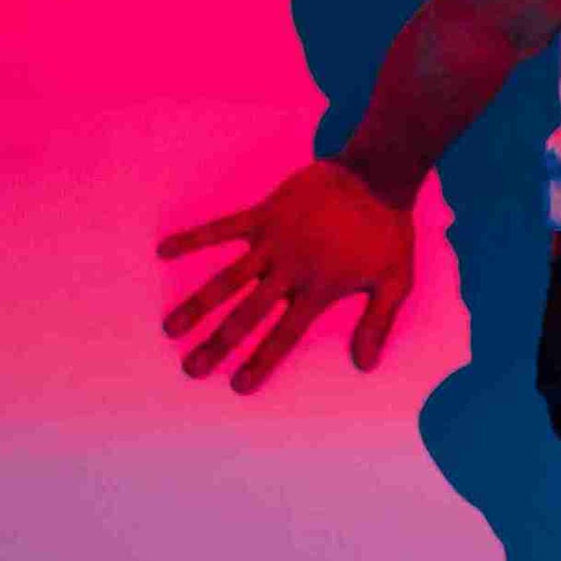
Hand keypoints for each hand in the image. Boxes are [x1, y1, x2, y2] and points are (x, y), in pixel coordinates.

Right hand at [158, 159, 414, 393]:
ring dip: (198, 305)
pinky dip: (193, 238)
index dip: (261, 360)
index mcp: (319, 290)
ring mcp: (274, 241)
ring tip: (170, 328)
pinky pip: (222, 228)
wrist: (377, 175)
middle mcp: (291, 270)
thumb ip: (378, 323)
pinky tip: (163, 250)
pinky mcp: (265, 214)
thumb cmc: (388, 229)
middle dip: (218, 344)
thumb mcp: (396, 280)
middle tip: (191, 369)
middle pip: (247, 315)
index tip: (238, 386)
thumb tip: (366, 366)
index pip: (284, 334)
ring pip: (227, 279)